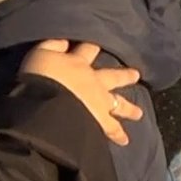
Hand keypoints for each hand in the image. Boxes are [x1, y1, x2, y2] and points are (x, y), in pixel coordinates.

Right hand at [21, 40, 144, 145]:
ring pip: (118, 105)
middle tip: (136, 75)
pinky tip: (124, 141)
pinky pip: (111, 130)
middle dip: (124, 76)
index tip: (100, 44)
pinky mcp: (100, 123)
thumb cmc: (41, 77)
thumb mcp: (41, 53)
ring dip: (129, 109)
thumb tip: (66, 40)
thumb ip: (53, 44)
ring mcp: (100, 104)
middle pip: (113, 77)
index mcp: (78, 63)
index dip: (92, 46)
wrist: (48, 104)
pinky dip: (118, 135)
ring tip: (139, 114)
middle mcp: (94, 82)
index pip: (87, 50)